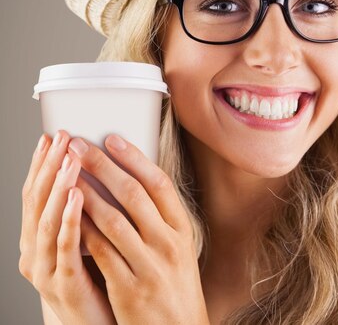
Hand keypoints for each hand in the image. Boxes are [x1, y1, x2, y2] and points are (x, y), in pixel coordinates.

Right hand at [19, 130, 116, 324]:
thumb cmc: (98, 281)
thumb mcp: (87, 242)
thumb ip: (87, 214)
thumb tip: (97, 174)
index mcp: (40, 240)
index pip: (37, 194)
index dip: (43, 164)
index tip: (54, 135)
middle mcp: (34, 252)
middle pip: (36, 202)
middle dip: (48, 166)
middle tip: (62, 137)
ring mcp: (45, 269)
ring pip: (47, 220)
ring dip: (59, 186)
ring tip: (70, 158)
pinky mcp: (63, 284)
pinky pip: (65, 247)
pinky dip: (71, 219)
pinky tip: (80, 195)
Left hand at [67, 134, 209, 324]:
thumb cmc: (175, 285)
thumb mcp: (178, 248)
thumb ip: (159, 218)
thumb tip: (133, 179)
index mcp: (182, 230)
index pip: (159, 184)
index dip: (134, 158)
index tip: (112, 138)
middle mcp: (169, 244)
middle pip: (134, 195)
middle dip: (102, 166)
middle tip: (79, 146)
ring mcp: (150, 267)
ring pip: (113, 221)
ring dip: (85, 193)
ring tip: (66, 173)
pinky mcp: (129, 289)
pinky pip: (100, 253)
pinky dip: (82, 231)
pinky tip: (68, 215)